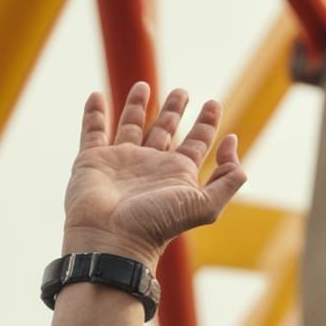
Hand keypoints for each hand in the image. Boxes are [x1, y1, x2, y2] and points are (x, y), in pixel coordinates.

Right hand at [61, 83, 246, 269]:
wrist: (112, 241)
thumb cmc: (157, 225)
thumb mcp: (204, 205)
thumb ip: (227, 179)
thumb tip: (232, 143)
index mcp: (177, 174)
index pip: (197, 142)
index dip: (207, 123)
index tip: (213, 103)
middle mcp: (151, 166)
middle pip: (166, 130)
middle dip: (175, 110)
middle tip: (183, 91)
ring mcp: (121, 162)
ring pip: (131, 126)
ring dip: (137, 106)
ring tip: (144, 84)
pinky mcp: (93, 161)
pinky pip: (92, 131)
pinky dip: (93, 114)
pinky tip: (96, 97)